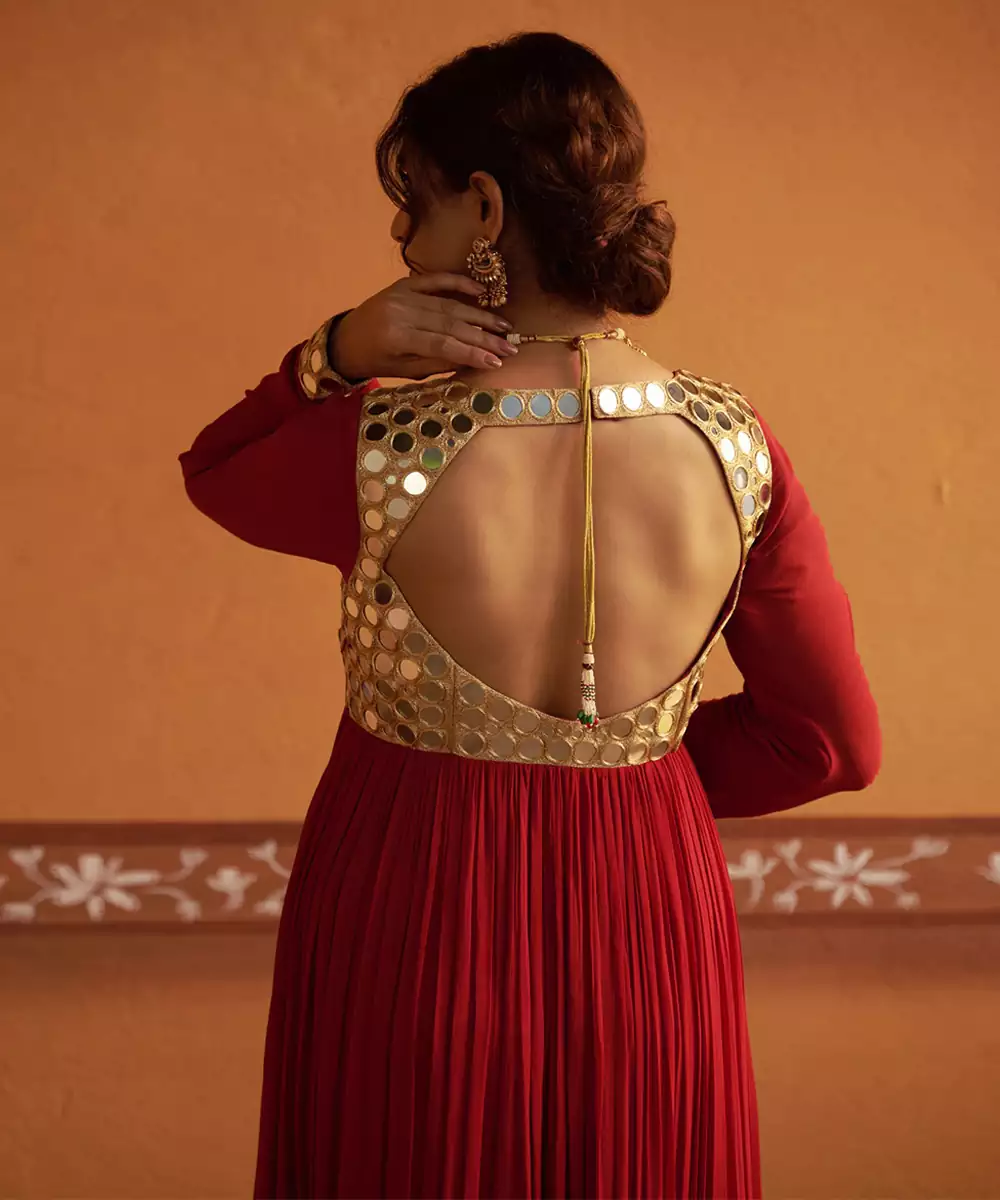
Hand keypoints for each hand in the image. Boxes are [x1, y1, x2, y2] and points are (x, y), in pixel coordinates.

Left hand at [331, 273, 516, 380]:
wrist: (344, 340)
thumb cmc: (374, 362)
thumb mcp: (404, 371)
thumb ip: (438, 364)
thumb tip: (476, 361)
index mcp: (397, 338)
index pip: (443, 344)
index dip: (472, 352)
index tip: (498, 360)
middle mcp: (401, 312)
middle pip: (451, 323)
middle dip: (484, 335)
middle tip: (510, 344)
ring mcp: (402, 295)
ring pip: (448, 304)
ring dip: (479, 315)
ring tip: (503, 325)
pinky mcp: (403, 284)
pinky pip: (435, 281)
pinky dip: (458, 283)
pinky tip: (480, 291)